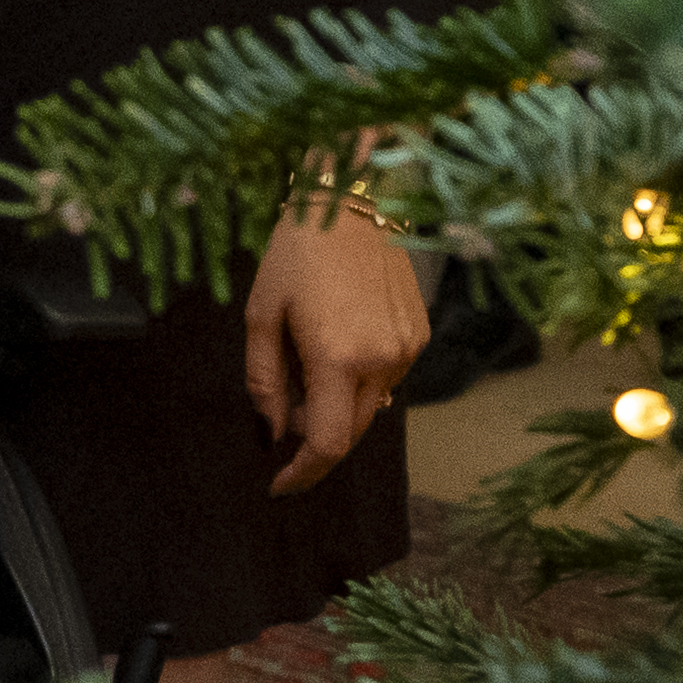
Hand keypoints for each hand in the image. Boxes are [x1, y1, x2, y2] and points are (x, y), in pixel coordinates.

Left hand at [243, 198, 428, 496]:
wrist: (354, 197)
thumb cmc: (298, 251)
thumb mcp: (262, 315)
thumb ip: (265, 381)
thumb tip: (272, 431)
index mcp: (338, 358)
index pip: (326, 444)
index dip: (302, 474)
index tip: (279, 484)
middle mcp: (383, 361)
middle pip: (350, 433)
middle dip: (315, 440)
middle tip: (284, 417)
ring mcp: (408, 349)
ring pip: (370, 407)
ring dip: (336, 405)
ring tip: (308, 361)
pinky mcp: (420, 333)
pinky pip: (387, 378)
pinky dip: (359, 379)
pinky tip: (338, 341)